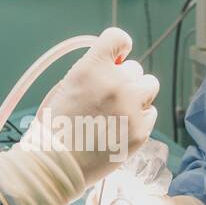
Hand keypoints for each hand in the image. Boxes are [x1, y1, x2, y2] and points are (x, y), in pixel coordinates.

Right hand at [35, 28, 158, 186]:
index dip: (119, 47)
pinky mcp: (141, 130)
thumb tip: (115, 65)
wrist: (56, 166)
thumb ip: (91, 72)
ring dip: (138, 96)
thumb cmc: (55, 128)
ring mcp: (131, 107)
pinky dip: (139, 120)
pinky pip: (151, 114)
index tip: (118, 57)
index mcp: (90, 69)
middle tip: (109, 100)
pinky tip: (120, 131)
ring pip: (149, 86)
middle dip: (125, 80)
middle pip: (135, 68)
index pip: (118, 38)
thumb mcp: (65, 87)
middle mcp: (114, 83)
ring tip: (119, 113)